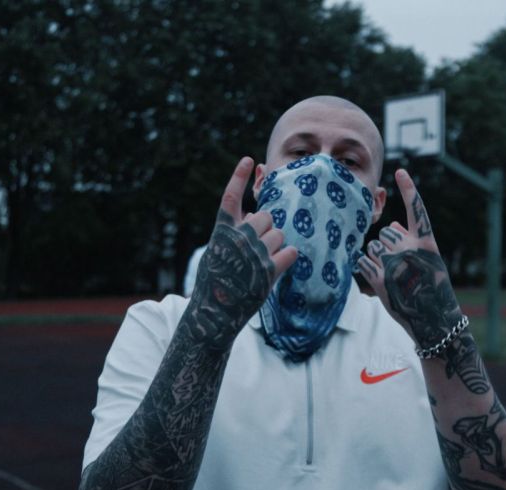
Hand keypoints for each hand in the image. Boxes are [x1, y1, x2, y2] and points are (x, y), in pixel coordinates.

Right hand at [190, 157, 297, 338]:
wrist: (215, 313)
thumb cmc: (215, 282)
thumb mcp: (216, 251)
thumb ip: (232, 232)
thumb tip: (251, 217)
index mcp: (222, 231)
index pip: (231, 197)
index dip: (239, 177)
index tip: (249, 160)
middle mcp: (238, 237)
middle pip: (266, 218)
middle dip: (265, 230)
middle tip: (255, 249)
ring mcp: (254, 253)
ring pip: (279, 234)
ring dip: (275, 246)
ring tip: (260, 264)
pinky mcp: (270, 270)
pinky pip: (290, 252)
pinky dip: (286, 259)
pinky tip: (276, 269)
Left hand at [356, 169, 461, 349]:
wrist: (432, 318)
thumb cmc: (430, 287)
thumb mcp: (428, 260)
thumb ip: (411, 240)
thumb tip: (391, 225)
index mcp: (426, 241)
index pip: (416, 210)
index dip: (409, 190)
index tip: (401, 171)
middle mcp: (411, 249)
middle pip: (385, 232)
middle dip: (387, 245)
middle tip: (400, 265)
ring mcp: (395, 263)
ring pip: (373, 246)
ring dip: (377, 258)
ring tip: (393, 275)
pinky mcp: (380, 279)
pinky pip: (363, 262)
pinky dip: (367, 269)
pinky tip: (381, 281)